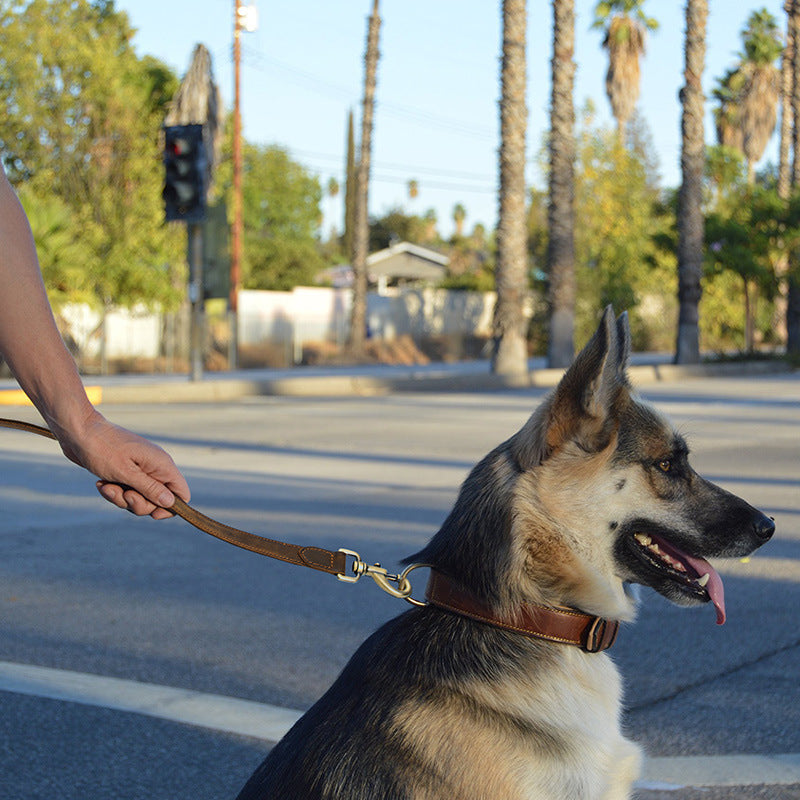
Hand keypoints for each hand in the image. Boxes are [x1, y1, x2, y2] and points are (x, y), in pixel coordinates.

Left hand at [53, 410, 189, 518]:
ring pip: (139, 498)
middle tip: (124, 495)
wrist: (78, 431)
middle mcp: (154, 468)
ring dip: (121, 498)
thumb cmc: (102, 448)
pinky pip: (126, 492)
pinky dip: (113, 492)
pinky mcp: (125, 472)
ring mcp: (139, 470)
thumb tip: (171, 502)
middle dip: (139, 504)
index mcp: (161, 464)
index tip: (152, 513)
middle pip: (158, 500)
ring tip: (107, 486)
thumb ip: (150, 488)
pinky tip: (101, 483)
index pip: (181, 492)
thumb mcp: (126, 472)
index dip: (171, 507)